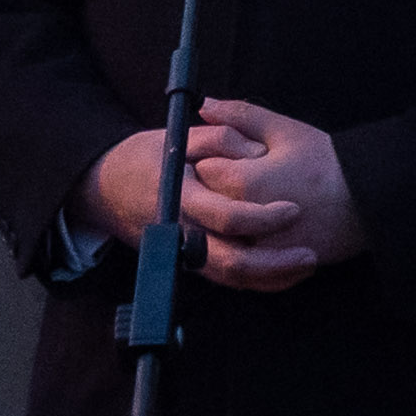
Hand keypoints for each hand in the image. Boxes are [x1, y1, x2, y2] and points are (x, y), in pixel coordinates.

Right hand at [86, 100, 368, 291]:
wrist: (105, 189)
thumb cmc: (144, 158)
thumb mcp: (177, 137)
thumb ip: (220, 139)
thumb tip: (258, 153)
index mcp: (182, 199)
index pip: (227, 217)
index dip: (264, 217)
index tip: (294, 209)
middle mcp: (182, 234)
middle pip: (232, 263)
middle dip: (275, 264)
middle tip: (311, 255)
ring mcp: (184, 253)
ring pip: (230, 278)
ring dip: (271, 277)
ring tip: (305, 264)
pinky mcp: (189, 262)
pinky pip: (225, 278)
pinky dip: (256, 279)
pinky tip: (284, 271)